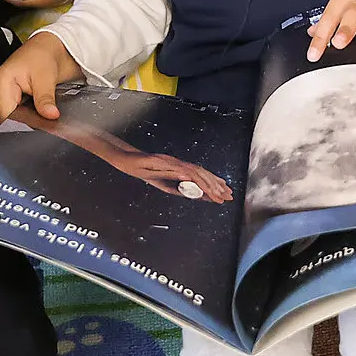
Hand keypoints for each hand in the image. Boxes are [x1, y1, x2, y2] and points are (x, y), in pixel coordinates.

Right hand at [0, 31, 80, 120]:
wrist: (45, 50)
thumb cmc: (42, 57)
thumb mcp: (46, 77)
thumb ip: (45, 99)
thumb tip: (50, 115)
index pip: (5, 117)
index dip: (23, 123)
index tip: (40, 122)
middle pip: (4, 120)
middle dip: (24, 122)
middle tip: (42, 113)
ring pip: (6, 120)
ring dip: (23, 119)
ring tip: (37, 107)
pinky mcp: (0, 101)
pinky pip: (9, 117)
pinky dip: (22, 116)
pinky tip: (33, 109)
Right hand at [101, 152, 233, 202]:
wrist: (127, 160)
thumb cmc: (145, 170)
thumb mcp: (163, 182)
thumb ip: (177, 186)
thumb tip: (192, 193)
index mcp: (180, 169)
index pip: (201, 176)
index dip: (214, 184)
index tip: (225, 193)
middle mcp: (178, 164)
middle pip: (201, 173)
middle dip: (215, 185)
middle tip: (227, 195)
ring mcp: (169, 161)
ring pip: (191, 172)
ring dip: (204, 182)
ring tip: (215, 192)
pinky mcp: (158, 160)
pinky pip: (173, 168)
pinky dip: (184, 174)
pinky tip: (192, 180)